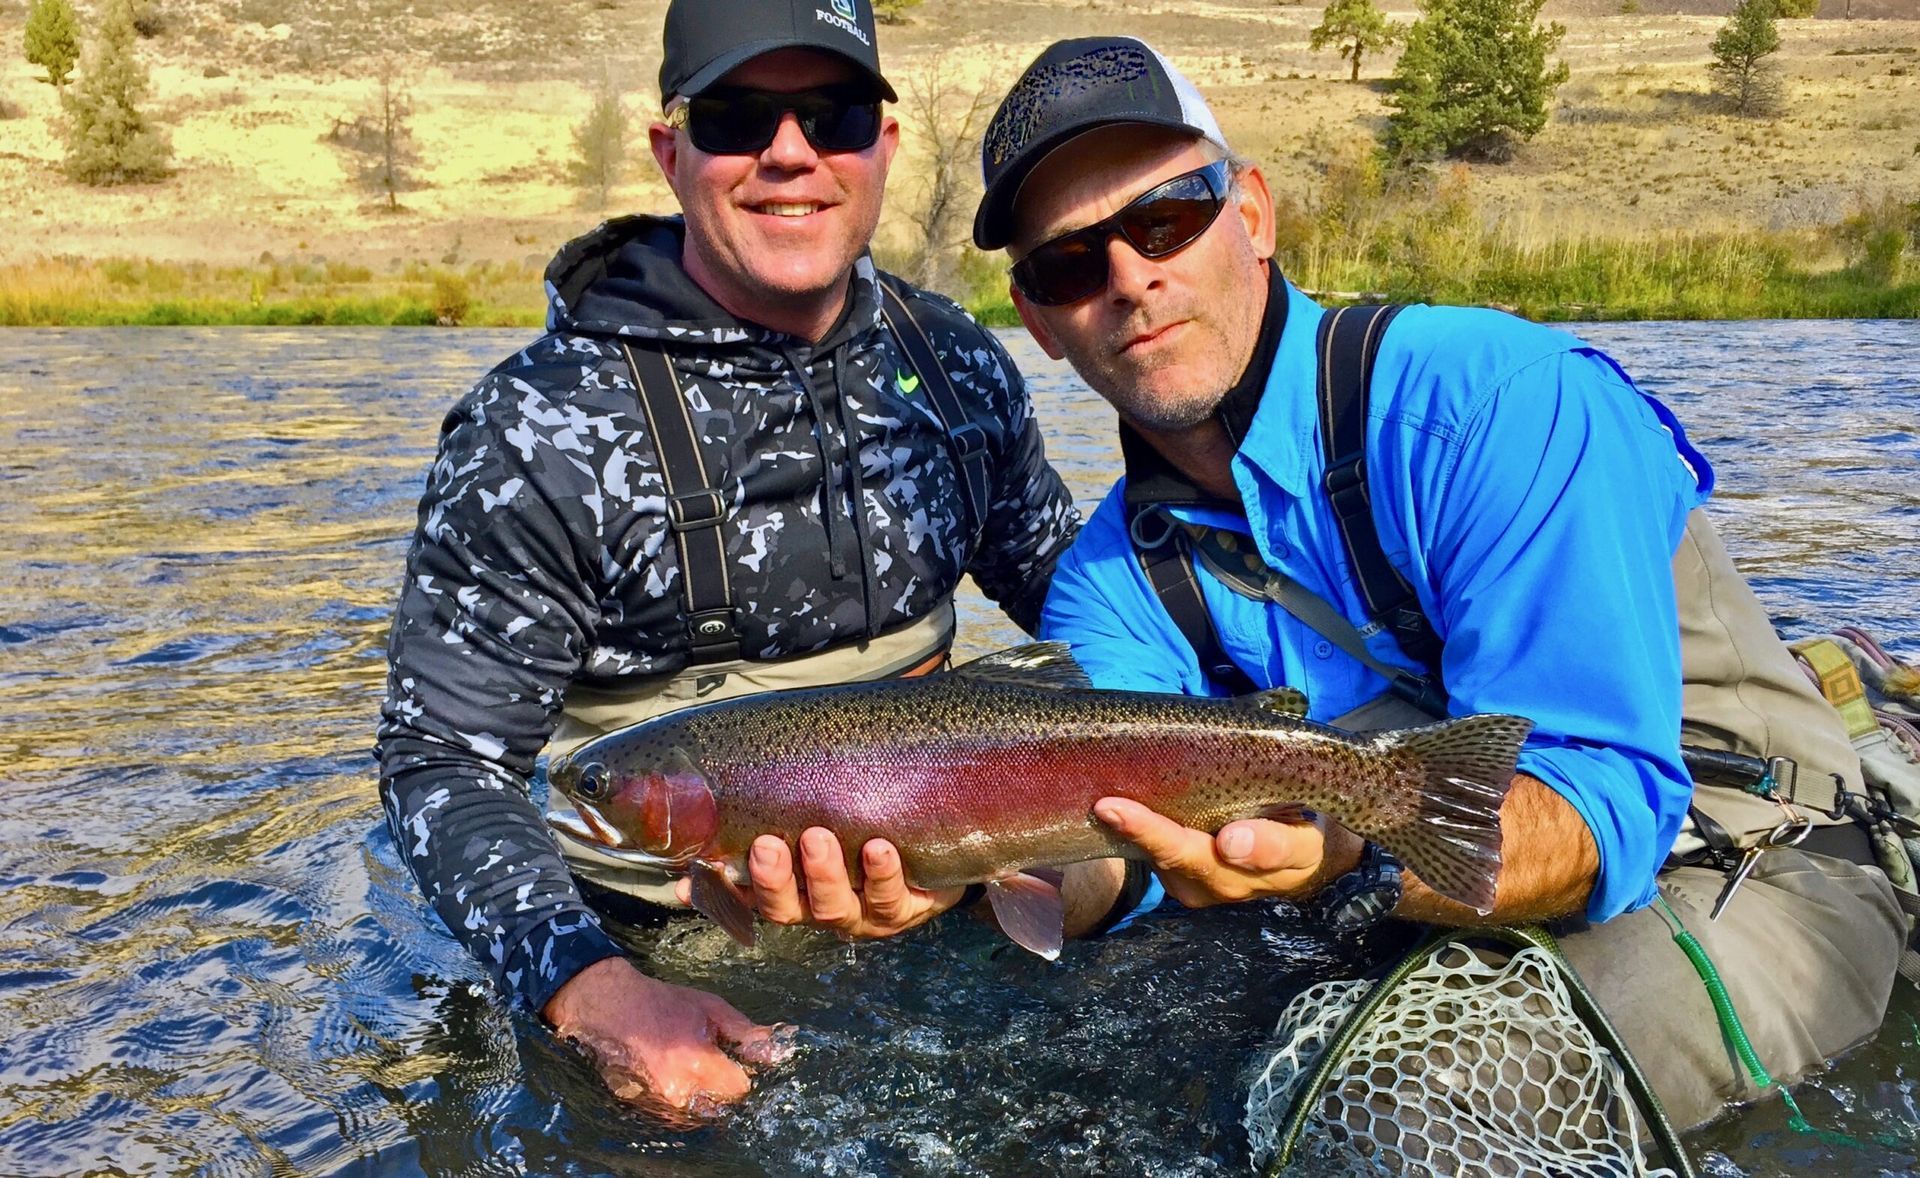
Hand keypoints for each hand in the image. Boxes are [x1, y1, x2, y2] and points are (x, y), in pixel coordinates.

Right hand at [542, 956, 788, 1124]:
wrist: (614, 1009)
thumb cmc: (664, 1003)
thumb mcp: (710, 1007)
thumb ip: (744, 1032)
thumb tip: (771, 1051)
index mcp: (698, 1061)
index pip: (740, 1089)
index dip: (741, 1073)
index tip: (735, 1060)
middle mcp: (679, 1089)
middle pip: (722, 1106)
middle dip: (724, 1086)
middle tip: (712, 1060)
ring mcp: (660, 1102)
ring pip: (700, 1112)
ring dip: (704, 1094)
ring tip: (690, 1063)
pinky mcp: (646, 1107)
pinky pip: (678, 1113)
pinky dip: (684, 1098)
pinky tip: (675, 1072)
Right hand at [717, 828, 967, 939]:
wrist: (941, 850)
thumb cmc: (869, 835)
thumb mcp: (826, 825)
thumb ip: (781, 818)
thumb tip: (719, 814)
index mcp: (799, 894)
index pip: (752, 897)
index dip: (725, 892)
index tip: (702, 874)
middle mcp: (825, 910)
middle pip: (789, 909)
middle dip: (775, 880)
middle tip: (769, 845)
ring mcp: (864, 915)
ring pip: (836, 907)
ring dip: (824, 874)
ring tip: (819, 837)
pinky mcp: (906, 909)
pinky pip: (891, 898)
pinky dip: (883, 873)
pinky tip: (878, 848)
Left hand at [1092, 797, 1362, 908]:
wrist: (1303, 861)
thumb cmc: (1304, 839)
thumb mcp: (1305, 842)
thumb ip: (1274, 845)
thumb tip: (1231, 844)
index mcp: (1245, 873)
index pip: (1190, 853)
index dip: (1152, 832)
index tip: (1130, 812)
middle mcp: (1211, 885)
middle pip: (1167, 856)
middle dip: (1135, 830)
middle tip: (1101, 802)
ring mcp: (1190, 883)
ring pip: (1153, 855)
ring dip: (1128, 829)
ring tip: (1101, 790)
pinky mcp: (1176, 874)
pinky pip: (1150, 851)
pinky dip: (1136, 828)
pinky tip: (1119, 803)